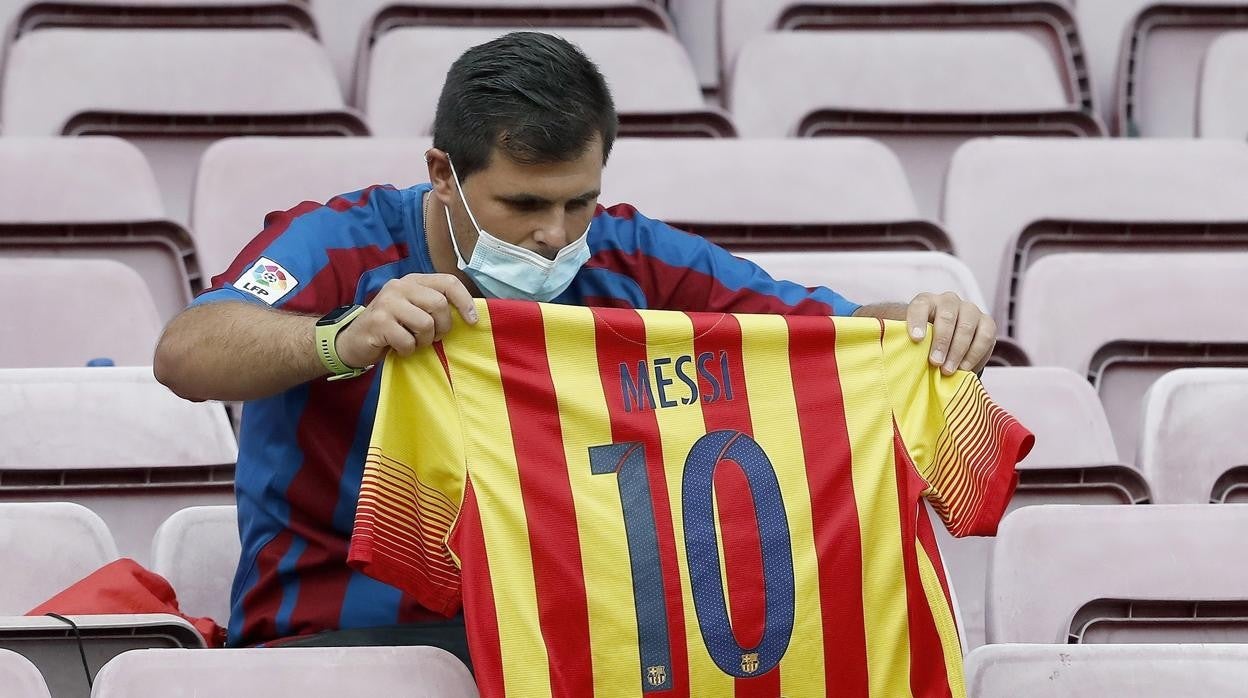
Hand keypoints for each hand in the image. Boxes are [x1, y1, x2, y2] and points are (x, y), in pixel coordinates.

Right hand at [336, 273, 477, 367]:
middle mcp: (400, 286)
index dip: (465, 301)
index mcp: (414, 280)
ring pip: (426, 324)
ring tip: (412, 342)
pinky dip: (407, 350)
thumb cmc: (392, 328)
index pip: (448, 282)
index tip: (472, 321)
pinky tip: (398, 348)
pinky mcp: (379, 322)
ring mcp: (388, 302)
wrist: (353, 340)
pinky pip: (408, 341)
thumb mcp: (413, 310)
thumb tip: (470, 314)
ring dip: (423, 341)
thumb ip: (434, 306)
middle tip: (432, 337)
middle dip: (442, 327)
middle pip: (439, 304)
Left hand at [904, 292, 995, 375]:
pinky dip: (975, 354)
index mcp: (926, 302)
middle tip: (935, 363)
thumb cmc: (923, 342)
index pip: (920, 306)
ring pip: (967, 325)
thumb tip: (890, 358)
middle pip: (947, 316)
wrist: (947, 340)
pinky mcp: (987, 322)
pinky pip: (986, 336)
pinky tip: (965, 368)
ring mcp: (970, 310)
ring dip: (958, 350)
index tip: (915, 340)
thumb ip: (904, 344)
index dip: (917, 321)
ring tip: (949, 371)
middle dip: (941, 341)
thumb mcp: (912, 340)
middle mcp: (948, 301)